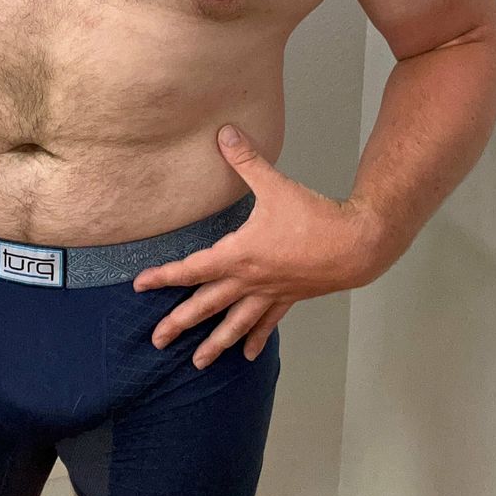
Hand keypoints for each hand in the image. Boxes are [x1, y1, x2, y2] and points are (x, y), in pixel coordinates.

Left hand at [132, 124, 383, 368]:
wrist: (355, 245)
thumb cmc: (314, 217)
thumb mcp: (275, 185)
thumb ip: (246, 160)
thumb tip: (224, 132)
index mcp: (239, 254)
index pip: (192, 269)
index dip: (164, 276)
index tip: (140, 285)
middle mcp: (249, 280)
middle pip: (207, 305)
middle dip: (179, 324)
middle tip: (157, 341)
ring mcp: (269, 293)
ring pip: (235, 323)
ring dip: (214, 344)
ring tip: (197, 363)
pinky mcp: (288, 298)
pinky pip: (267, 323)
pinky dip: (255, 338)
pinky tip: (248, 355)